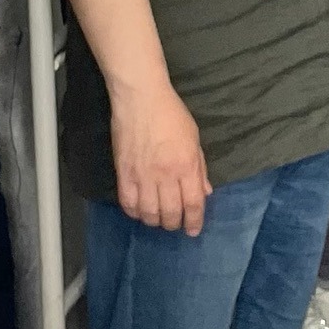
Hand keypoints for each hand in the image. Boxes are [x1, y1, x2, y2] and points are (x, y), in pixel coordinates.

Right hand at [111, 82, 210, 235]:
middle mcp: (166, 175)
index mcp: (187, 166)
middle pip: (171, 213)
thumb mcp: (194, 138)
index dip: (194, 221)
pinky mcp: (123, 173)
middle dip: (174, 224)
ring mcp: (143, 175)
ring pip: (149, 213)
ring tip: (157, 218)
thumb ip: (199, 168)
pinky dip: (134, 212)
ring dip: (155, 221)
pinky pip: (128, 203)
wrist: (141, 98)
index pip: (193, 203)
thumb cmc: (172, 114)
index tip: (193, 230)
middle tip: (175, 223)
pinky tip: (139, 210)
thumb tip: (204, 192)